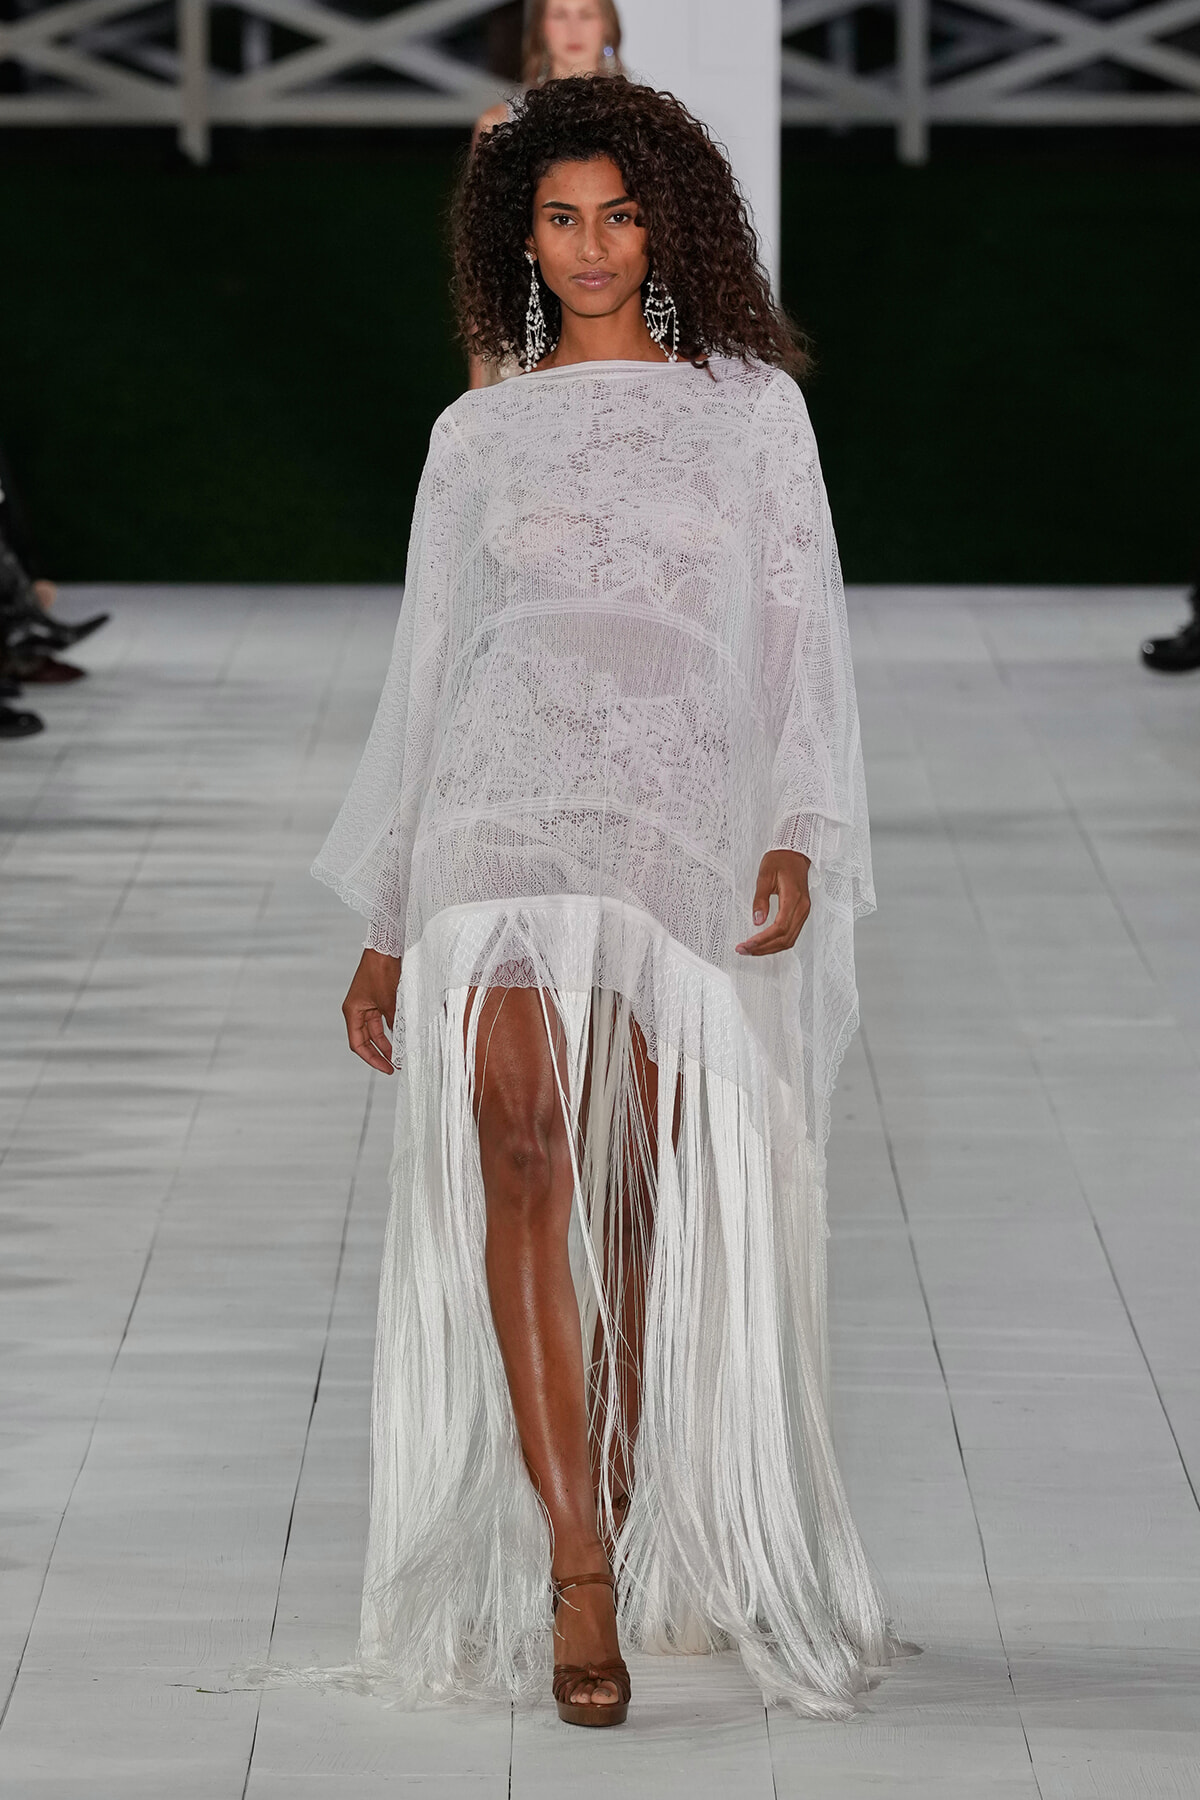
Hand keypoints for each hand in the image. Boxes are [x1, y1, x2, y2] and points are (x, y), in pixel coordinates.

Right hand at [342, 949, 400, 1072]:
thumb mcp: (389, 1001)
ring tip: (401, 1055)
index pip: (358, 1044)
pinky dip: (393, 1029)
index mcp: (352, 1011)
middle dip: (380, 1053)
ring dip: (388, 1043)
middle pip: (367, 1040)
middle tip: (395, 1066)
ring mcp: (368, 1005)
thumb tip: (402, 1042)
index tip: (387, 1068)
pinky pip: (384, 1020)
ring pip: (377, 1031)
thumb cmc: (381, 970)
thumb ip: (394, 1022)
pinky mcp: (378, 1000)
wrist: (385, 947)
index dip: (372, 1058)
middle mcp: (358, 1010)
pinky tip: (403, 1038)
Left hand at [735, 850, 811, 955]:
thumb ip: (760, 899)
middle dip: (764, 948)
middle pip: (785, 938)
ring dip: (770, 948)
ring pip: (789, 940)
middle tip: (744, 950)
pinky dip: (777, 942)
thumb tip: (757, 920)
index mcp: (794, 898)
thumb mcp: (765, 875)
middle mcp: (802, 908)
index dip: (763, 939)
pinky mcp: (801, 913)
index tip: (747, 944)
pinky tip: (764, 943)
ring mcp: (804, 911)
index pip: (780, 927)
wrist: (794, 853)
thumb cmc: (780, 860)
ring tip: (751, 950)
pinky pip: (791, 934)